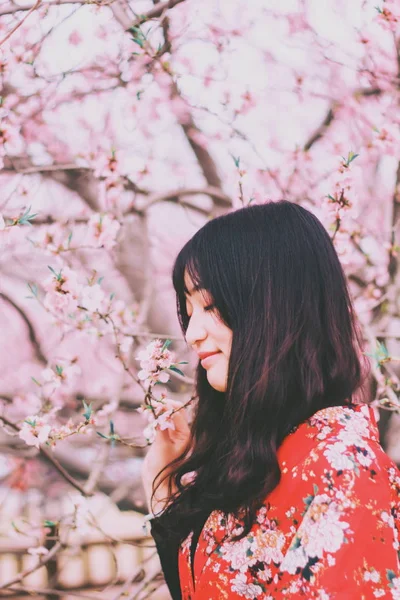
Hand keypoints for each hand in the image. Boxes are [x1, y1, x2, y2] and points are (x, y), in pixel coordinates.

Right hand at [141, 399, 190, 514]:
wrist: (156, 483)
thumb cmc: (162, 468)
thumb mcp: (162, 446)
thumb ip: (161, 427)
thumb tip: (160, 410)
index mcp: (186, 435)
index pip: (178, 413)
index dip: (167, 406)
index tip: (155, 404)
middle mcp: (182, 434)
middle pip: (175, 412)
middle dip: (164, 407)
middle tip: (152, 405)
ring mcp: (173, 436)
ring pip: (167, 417)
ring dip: (158, 412)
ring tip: (147, 410)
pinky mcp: (164, 438)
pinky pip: (161, 423)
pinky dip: (155, 418)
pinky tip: (148, 416)